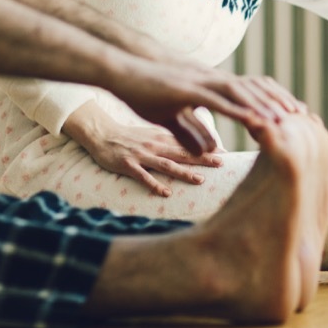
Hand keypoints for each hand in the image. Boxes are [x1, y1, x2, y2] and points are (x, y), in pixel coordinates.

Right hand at [63, 100, 222, 195]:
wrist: (102, 134)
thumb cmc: (130, 136)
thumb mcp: (152, 133)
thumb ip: (171, 140)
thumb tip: (193, 145)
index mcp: (162, 137)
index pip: (189, 143)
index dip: (207, 148)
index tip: (226, 154)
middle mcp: (154, 145)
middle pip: (183, 152)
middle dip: (203, 158)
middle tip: (222, 164)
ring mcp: (141, 155)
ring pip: (166, 165)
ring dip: (184, 173)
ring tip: (200, 181)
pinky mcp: (127, 164)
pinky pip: (143, 176)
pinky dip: (155, 184)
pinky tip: (166, 193)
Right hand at [102, 55, 306, 154]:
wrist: (120, 72)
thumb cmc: (143, 92)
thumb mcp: (171, 117)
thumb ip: (192, 132)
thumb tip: (211, 150)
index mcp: (209, 84)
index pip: (249, 90)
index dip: (271, 100)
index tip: (292, 113)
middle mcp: (210, 80)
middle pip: (254, 88)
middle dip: (279, 102)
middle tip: (303, 116)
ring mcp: (200, 82)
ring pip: (242, 93)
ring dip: (265, 107)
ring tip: (285, 121)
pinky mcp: (187, 90)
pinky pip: (220, 102)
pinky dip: (240, 111)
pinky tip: (254, 122)